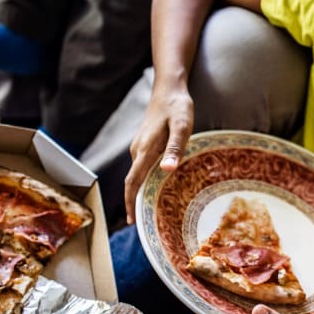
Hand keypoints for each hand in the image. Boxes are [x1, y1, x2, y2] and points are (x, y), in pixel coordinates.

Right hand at [123, 86, 193, 222]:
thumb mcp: (182, 126)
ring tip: (149, 211)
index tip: (131, 221)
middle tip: (142, 224)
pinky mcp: (145, 144)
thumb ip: (175, 148)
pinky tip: (156, 188)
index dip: (131, 202)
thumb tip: (167, 170)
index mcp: (146, 149)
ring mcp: (139, 147)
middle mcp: (138, 150)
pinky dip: (145, 181)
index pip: (132, 182)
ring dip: (140, 192)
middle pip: (132, 182)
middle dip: (134, 203)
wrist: (169, 89)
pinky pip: (142, 167)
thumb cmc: (178, 107)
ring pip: (137, 174)